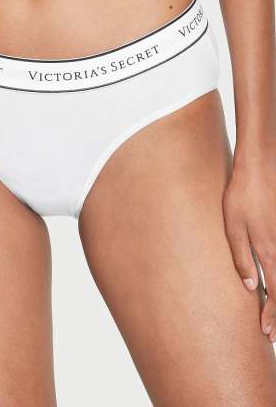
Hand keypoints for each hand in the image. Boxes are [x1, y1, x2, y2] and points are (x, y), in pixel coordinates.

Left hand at [223, 156, 275, 342]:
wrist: (258, 168)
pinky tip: (275, 284)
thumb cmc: (241, 197)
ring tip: (275, 316)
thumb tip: (250, 287)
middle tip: (272, 334)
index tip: (266, 333)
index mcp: (270, 252)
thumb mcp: (232, 228)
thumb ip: (241, 258)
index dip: (272, 316)